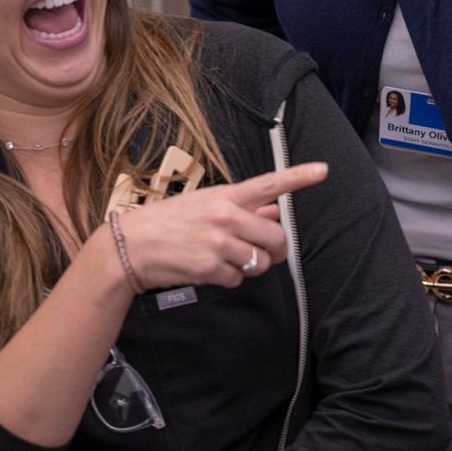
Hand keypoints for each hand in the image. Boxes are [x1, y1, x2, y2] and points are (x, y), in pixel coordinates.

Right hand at [112, 163, 327, 292]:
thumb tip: (275, 210)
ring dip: (250, 266)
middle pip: (276, 237)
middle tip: (265, 253)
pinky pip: (237, 280)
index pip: (268, 184)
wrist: (130, 247)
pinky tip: (209, 269)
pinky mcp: (208, 268)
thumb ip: (243, 209)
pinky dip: (229, 279)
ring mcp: (217, 243)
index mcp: (224, 196)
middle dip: (276, 250)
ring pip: (259, 262)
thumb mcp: (203, 206)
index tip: (322, 170)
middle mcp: (224, 217)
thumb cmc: (168, 223)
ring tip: (225, 259)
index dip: (298, 177)